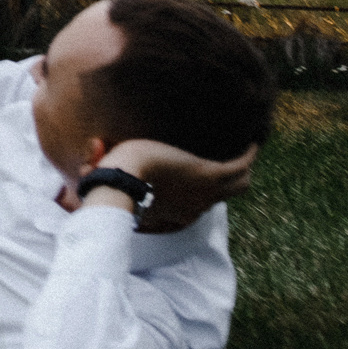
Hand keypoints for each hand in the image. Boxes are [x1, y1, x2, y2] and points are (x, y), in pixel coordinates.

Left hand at [73, 139, 259, 231]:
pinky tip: (253, 138)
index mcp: (175, 210)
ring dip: (243, 167)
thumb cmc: (111, 178)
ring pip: (238, 184)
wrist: (121, 180)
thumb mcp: (111, 171)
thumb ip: (99, 159)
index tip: (204, 179)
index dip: (204, 192)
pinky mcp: (209, 173)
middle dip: (232, 182)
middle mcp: (195, 205)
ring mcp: (205, 191)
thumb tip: (94, 145)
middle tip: (235, 162)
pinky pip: (241, 165)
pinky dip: (248, 153)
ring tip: (247, 149)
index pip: (198, 203)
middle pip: (225, 196)